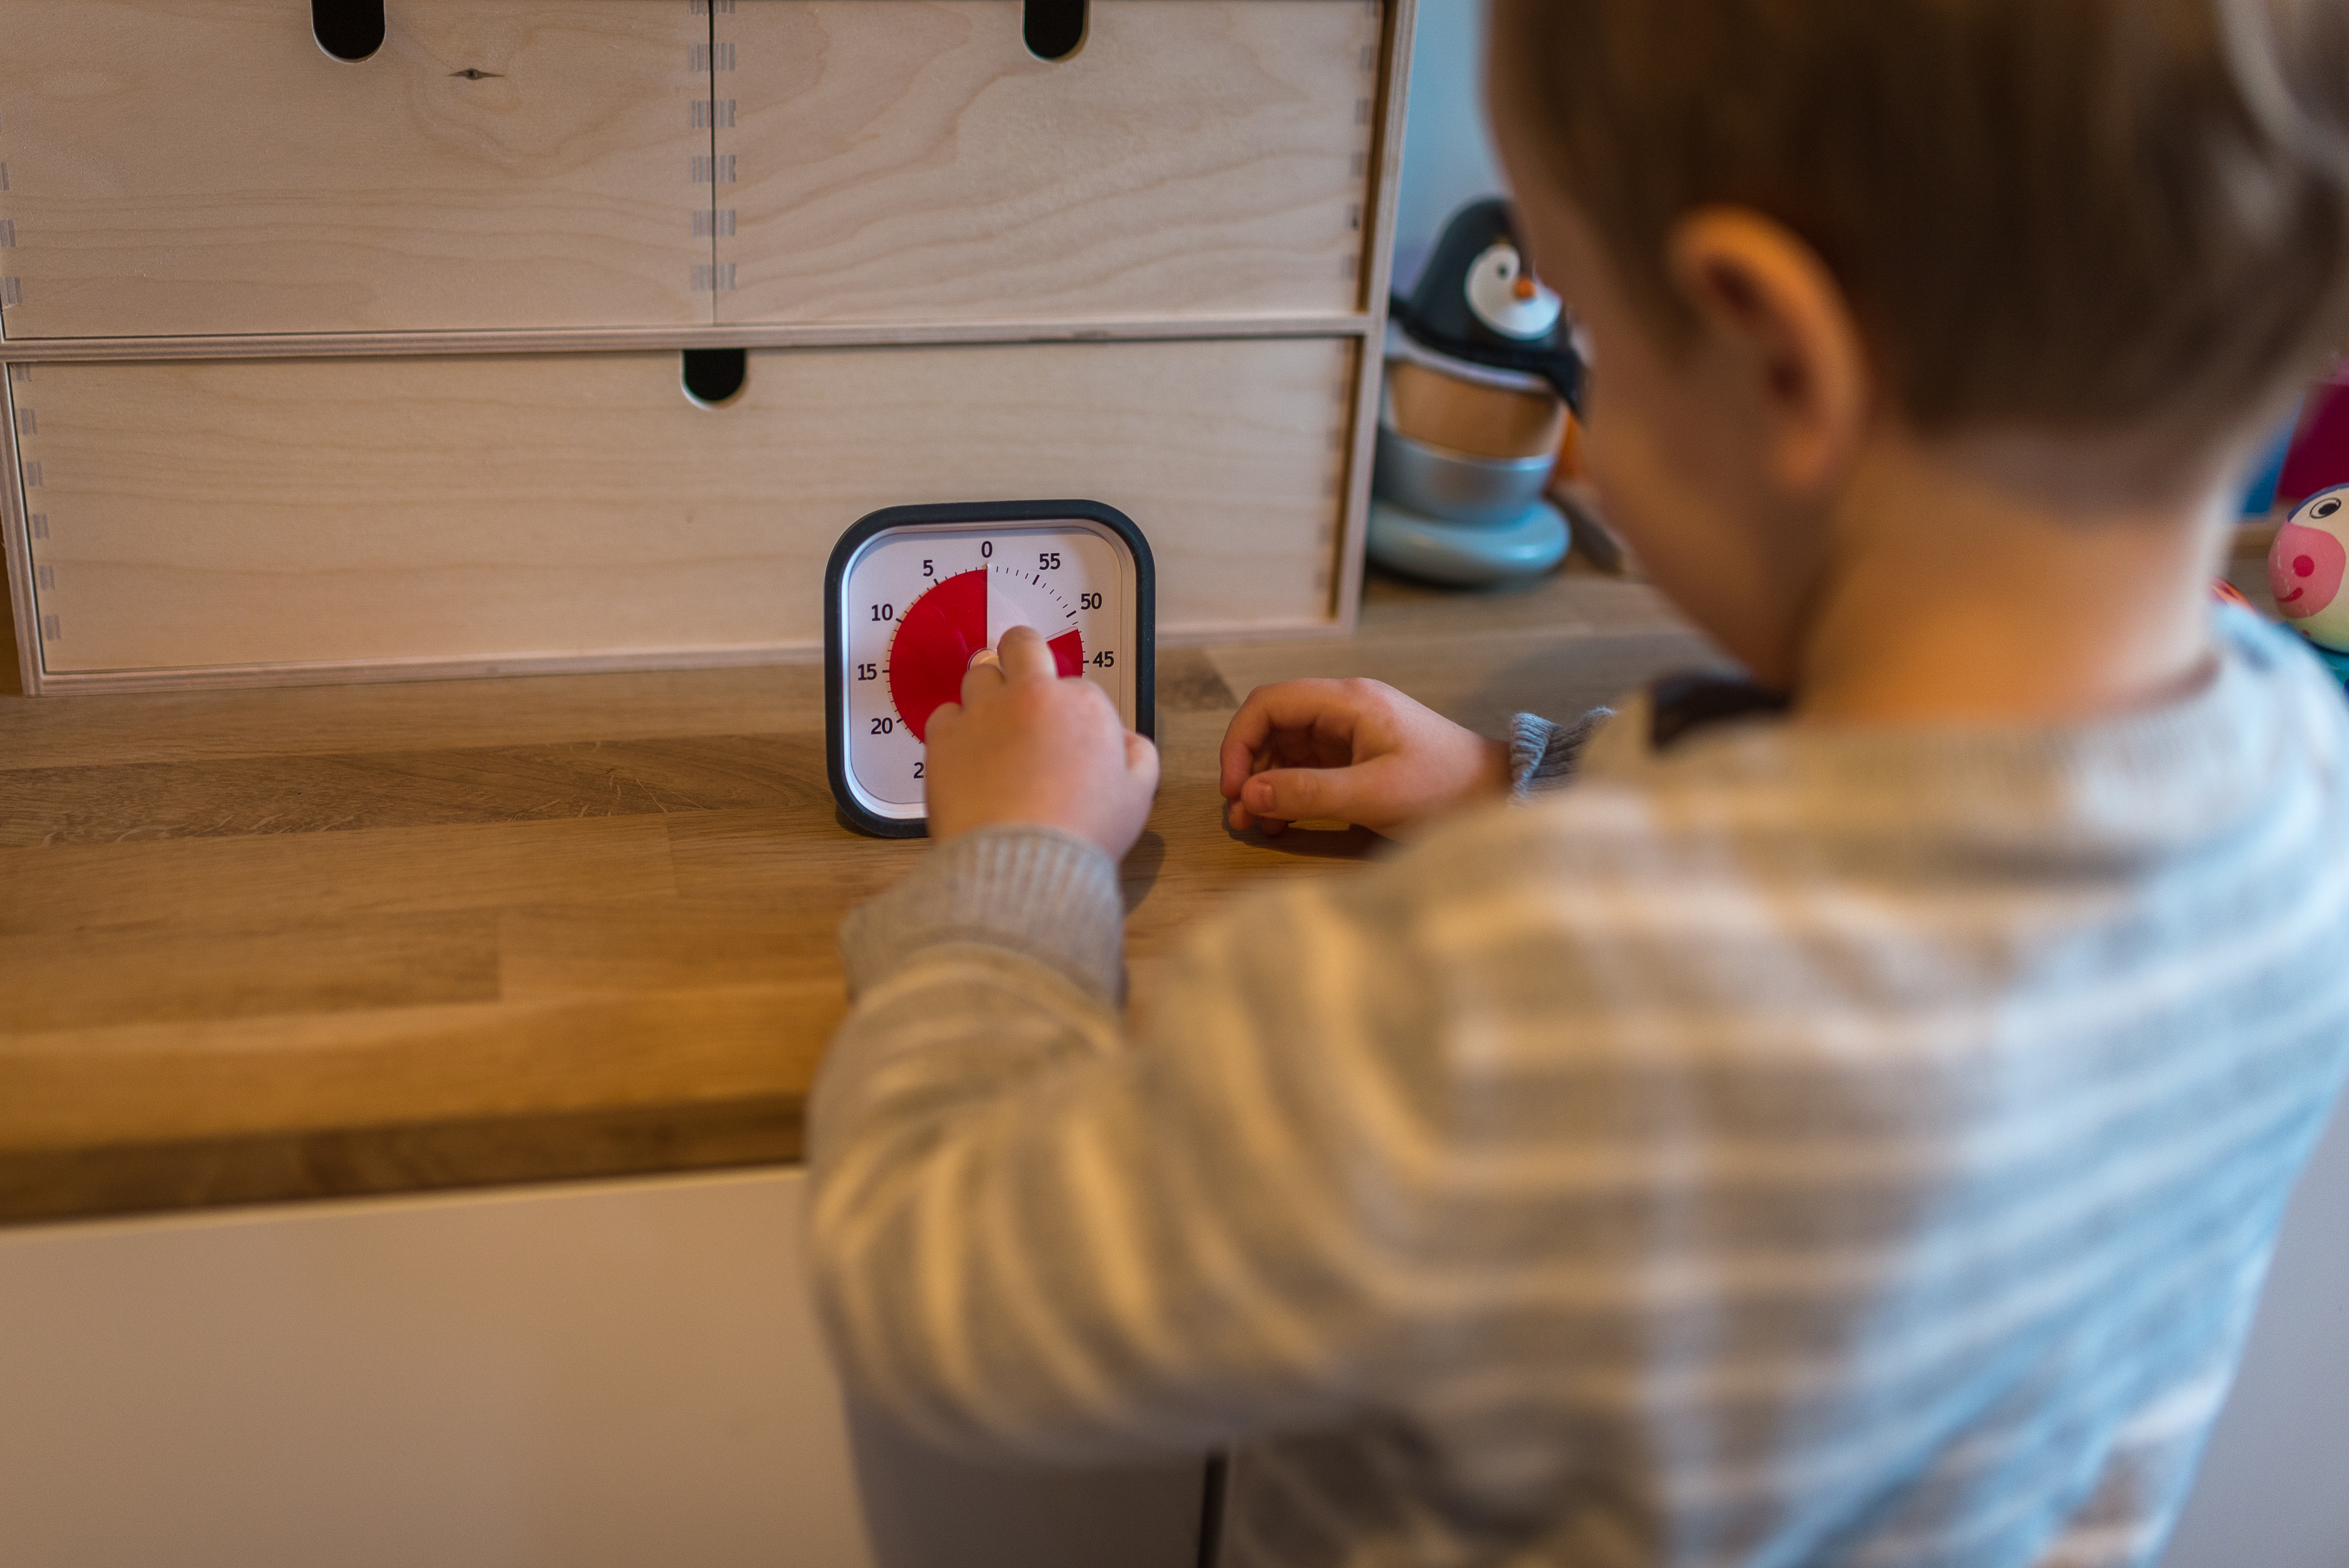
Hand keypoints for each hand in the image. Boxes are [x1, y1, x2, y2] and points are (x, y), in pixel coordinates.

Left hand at [921, 625, 1160, 857]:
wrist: (1021, 861)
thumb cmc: (1079, 832)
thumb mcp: (1138, 795)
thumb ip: (1138, 755)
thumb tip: (1126, 739)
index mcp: (1082, 705)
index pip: (1075, 684)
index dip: (1070, 707)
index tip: (1065, 729)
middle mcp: (1030, 697)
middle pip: (1022, 645)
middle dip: (1022, 651)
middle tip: (1021, 670)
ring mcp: (984, 713)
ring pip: (978, 674)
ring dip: (986, 693)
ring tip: (992, 725)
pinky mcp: (944, 737)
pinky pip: (943, 713)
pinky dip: (954, 728)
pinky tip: (965, 754)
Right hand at [1219, 679, 1508, 837]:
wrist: (1496, 797)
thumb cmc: (1445, 789)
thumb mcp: (1374, 795)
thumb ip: (1308, 793)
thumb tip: (1248, 797)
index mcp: (1348, 701)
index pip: (1270, 703)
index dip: (1240, 742)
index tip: (1233, 789)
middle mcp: (1344, 708)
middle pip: (1273, 725)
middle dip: (1248, 768)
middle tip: (1239, 815)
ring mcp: (1349, 732)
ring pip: (1285, 748)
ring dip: (1264, 784)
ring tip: (1258, 825)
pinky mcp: (1356, 757)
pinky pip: (1306, 767)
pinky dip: (1287, 791)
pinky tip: (1283, 821)